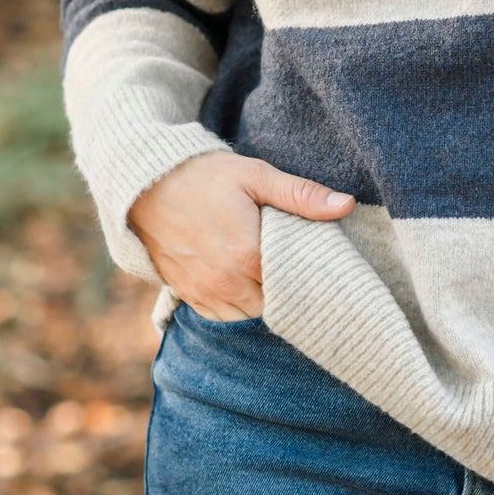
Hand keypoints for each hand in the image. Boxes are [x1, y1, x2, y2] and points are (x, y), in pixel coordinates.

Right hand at [126, 152, 355, 319]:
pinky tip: (247, 283)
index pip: (296, 286)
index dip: (311, 278)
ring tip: (274, 275)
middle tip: (300, 270)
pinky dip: (238, 306)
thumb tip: (346, 204)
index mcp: (248, 255)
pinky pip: (223, 318)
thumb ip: (302, 195)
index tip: (321, 266)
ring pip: (250, 317)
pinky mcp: (187, 296)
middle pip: (276, 306)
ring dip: (264, 301)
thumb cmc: (206, 176)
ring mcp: (204, 294)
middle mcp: (226, 283)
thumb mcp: (257, 176)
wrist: (147, 184)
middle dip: (290, 291)